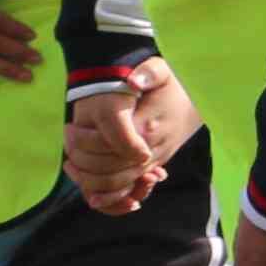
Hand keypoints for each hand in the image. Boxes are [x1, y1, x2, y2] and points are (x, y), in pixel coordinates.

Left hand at [63, 61, 196, 213]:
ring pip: (123, 183)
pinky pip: (133, 186)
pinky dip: (113, 194)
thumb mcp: (163, 70)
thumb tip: (133, 80)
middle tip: (67, 158)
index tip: (69, 130)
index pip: (115, 145)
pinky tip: (92, 194)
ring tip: (72, 169)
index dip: (89, 143)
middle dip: (88, 169)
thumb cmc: (175, 84)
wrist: (198, 101)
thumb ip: (148, 73)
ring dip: (97, 184)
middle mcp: (152, 148)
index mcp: (148, 126)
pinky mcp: (155, 165)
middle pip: (116, 170)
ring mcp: (155, 160)